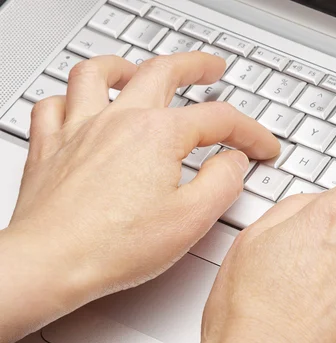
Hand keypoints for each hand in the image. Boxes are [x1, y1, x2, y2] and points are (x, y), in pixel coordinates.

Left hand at [0, 52, 278, 342]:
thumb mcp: (191, 219)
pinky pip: (54, 106)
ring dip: (125, 66)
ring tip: (139, 70)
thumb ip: (223, 182)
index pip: (220, 119)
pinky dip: (70, 98)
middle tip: (212, 69)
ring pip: (98, 74)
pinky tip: (81, 106)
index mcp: (158, 134)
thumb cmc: (113, 246)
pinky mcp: (50, 147)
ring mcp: (80, 129)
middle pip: (163, 72)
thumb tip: (234, 161)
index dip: (251, 132)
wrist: (50, 263)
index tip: (264, 147)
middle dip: (195, 66)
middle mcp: (119, 121)